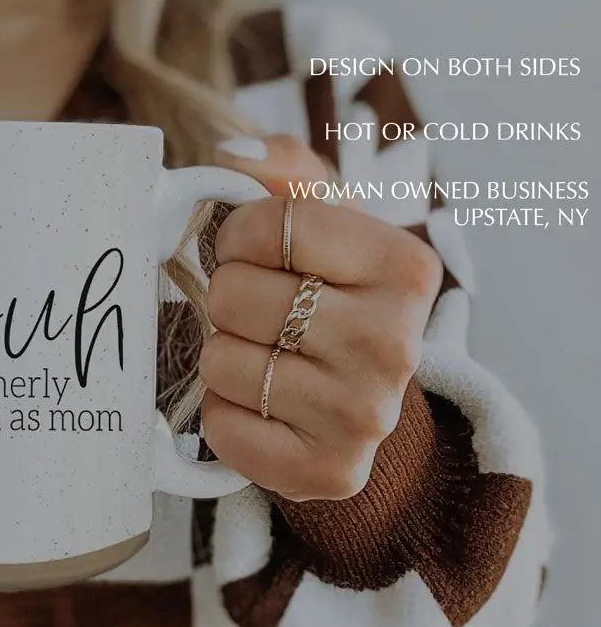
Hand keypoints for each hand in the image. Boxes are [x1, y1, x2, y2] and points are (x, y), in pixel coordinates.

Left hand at [201, 135, 442, 501]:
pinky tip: (261, 406)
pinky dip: (223, 413)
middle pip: (235, 295)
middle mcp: (397, 344)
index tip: (255, 252)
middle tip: (262, 314)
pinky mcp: (331, 472)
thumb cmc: (331, 296)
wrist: (357, 398)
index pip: (269, 226)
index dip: (238, 236)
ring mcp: (367, 416)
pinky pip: (222, 427)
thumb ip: (282, 170)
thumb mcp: (324, 221)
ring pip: (221, 361)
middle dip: (229, 299)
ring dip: (223, 356)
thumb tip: (232, 153)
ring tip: (266, 358)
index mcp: (405, 267)